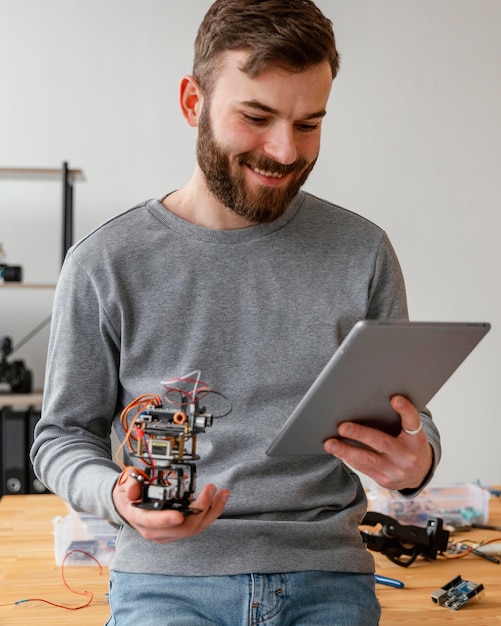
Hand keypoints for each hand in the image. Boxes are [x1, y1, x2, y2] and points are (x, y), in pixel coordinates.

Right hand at [112, 468, 229, 542]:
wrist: (128, 505)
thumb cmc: (128, 493)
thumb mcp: (125, 484)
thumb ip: (129, 484)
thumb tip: (133, 489)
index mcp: (140, 518)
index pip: (152, 523)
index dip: (165, 520)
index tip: (178, 515)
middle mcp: (155, 531)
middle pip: (181, 528)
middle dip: (200, 509)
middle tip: (210, 488)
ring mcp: (168, 533)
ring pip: (194, 529)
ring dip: (212, 511)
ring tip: (223, 493)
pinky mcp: (179, 531)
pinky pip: (198, 525)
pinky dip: (211, 513)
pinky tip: (220, 499)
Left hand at [323, 395, 431, 490]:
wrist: (420, 473)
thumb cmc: (409, 444)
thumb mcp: (410, 433)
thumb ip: (397, 420)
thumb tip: (367, 404)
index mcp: (416, 439)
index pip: (412, 422)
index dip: (405, 410)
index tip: (395, 398)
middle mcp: (408, 456)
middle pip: (383, 442)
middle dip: (360, 434)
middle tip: (342, 427)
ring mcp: (396, 470)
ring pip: (368, 459)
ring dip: (346, 450)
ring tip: (330, 443)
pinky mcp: (385, 480)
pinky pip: (364, 468)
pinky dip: (348, 458)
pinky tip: (337, 451)